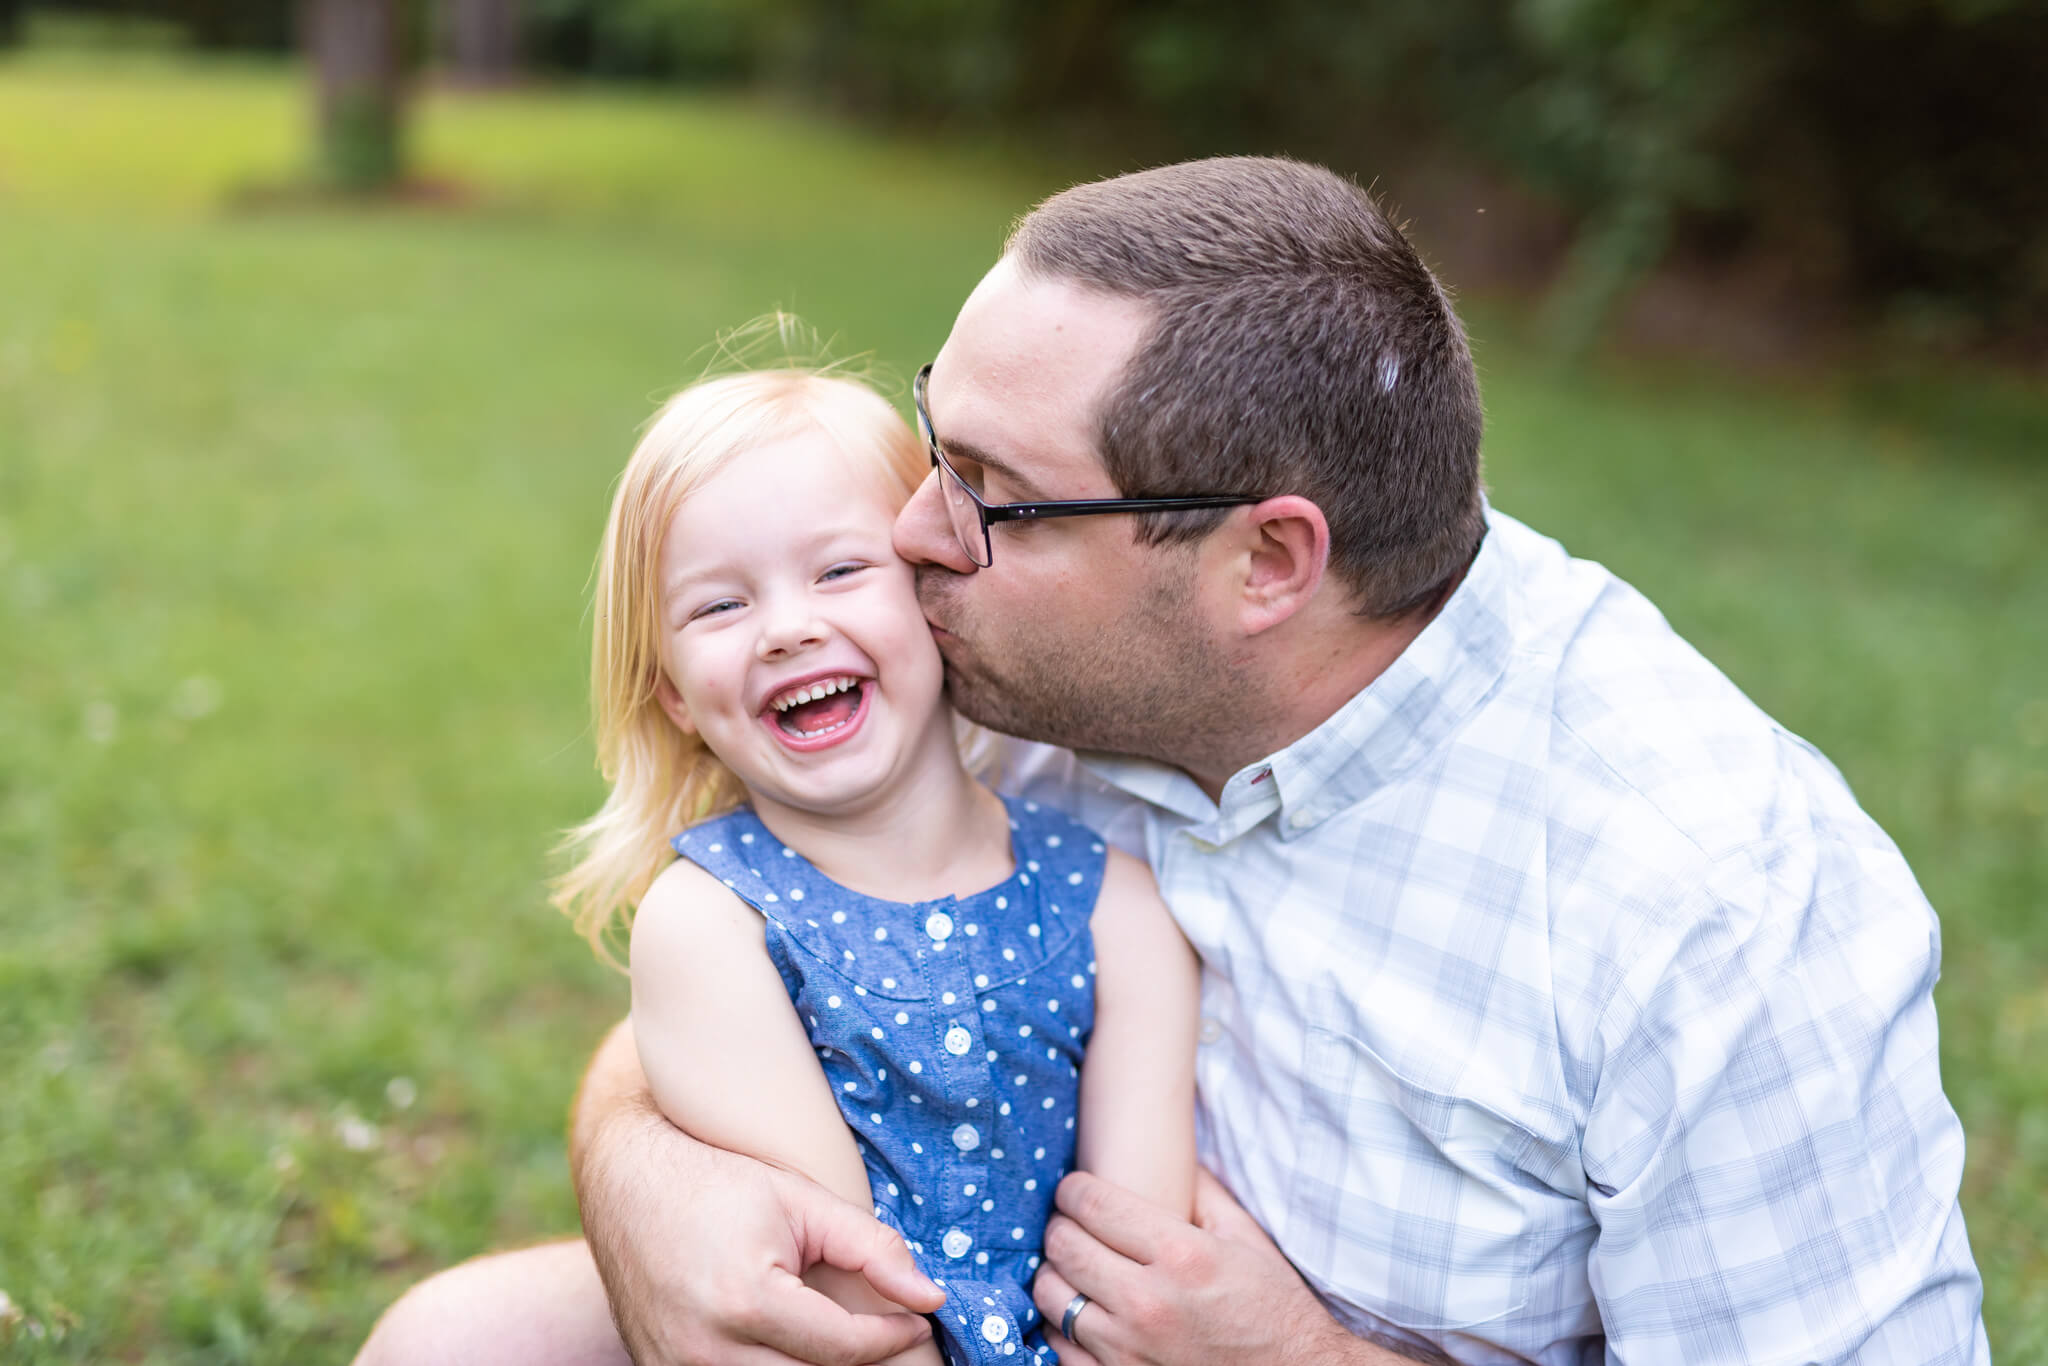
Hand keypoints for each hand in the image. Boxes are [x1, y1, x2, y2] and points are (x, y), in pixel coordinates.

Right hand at [574, 1028, 944, 1365]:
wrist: (625, 1182)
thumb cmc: (718, 1181)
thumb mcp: (802, 1200)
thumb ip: (872, 1248)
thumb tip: (930, 1296)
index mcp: (747, 1302)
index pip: (845, 1348)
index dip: (891, 1338)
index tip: (917, 1321)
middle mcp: (706, 1350)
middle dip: (857, 1362)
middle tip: (884, 1335)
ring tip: (839, 1339)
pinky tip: (794, 1345)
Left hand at [1030, 1167, 1381, 1365]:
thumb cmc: (1272, 1306)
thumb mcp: (1246, 1238)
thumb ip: (1200, 1190)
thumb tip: (1167, 1152)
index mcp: (1182, 1255)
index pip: (1092, 1203)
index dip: (1073, 1189)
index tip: (1075, 1188)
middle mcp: (1149, 1302)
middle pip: (1062, 1245)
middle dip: (1060, 1225)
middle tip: (1071, 1222)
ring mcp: (1128, 1350)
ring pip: (1050, 1295)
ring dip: (1056, 1274)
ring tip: (1074, 1266)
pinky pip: (1057, 1346)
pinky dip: (1060, 1324)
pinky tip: (1082, 1311)